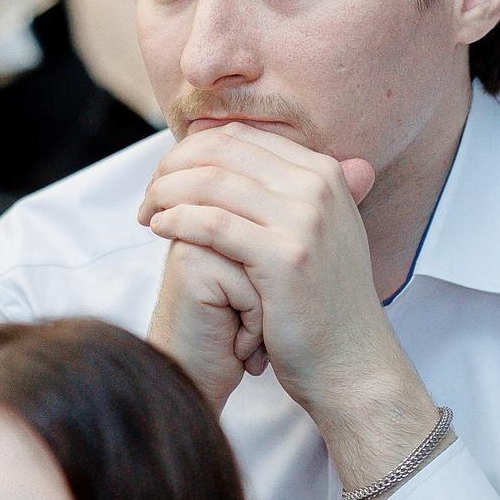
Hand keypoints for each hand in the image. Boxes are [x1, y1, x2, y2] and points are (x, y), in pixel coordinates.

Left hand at [138, 124, 441, 491]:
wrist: (352, 363)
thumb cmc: (322, 305)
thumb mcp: (315, 234)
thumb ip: (280, 192)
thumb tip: (229, 152)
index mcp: (325, 173)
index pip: (241, 136)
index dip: (193, 151)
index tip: (167, 177)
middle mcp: (319, 187)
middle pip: (223, 151)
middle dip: (173, 168)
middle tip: (148, 195)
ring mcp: (305, 220)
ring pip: (212, 182)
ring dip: (166, 193)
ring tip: (146, 214)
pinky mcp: (284, 257)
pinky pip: (212, 224)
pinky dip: (177, 221)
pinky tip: (159, 230)